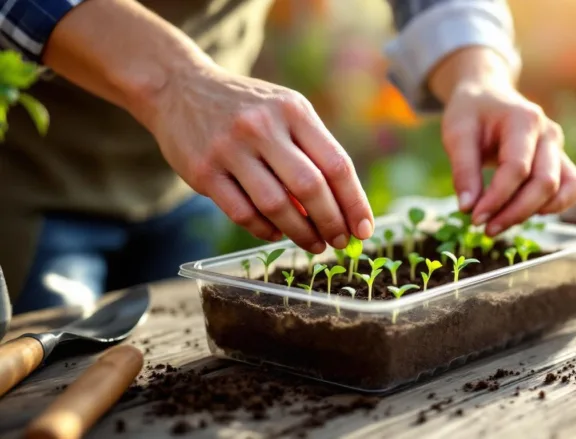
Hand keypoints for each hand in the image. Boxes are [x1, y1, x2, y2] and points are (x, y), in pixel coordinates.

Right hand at [41, 0, 373, 253]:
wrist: (179, 87)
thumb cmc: (246, 107)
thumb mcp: (284, 111)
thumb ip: (311, 151)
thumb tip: (340, 207)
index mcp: (293, 110)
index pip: (336, 164)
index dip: (354, 202)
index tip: (364, 228)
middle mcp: (263, 126)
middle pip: (310, 187)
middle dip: (331, 222)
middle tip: (339, 242)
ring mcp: (230, 148)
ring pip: (276, 204)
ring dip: (300, 232)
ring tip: (314, 244)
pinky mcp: (203, 170)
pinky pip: (242, 213)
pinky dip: (264, 230)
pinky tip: (276, 234)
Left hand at [429, 48, 575, 236]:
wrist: (488, 94)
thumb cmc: (471, 113)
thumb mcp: (457, 134)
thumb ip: (463, 170)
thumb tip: (468, 209)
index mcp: (524, 119)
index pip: (517, 168)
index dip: (496, 198)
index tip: (474, 218)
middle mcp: (549, 134)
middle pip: (545, 183)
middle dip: (515, 212)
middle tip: (485, 228)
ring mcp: (558, 147)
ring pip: (563, 189)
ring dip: (533, 213)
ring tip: (500, 223)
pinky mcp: (560, 160)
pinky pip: (573, 187)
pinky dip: (555, 206)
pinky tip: (524, 212)